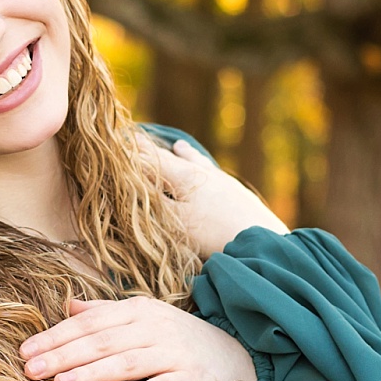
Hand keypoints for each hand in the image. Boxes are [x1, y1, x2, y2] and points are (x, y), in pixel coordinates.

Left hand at [19, 294, 256, 380]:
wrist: (234, 357)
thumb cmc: (177, 339)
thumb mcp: (142, 319)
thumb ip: (104, 313)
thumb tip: (67, 304)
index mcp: (137, 311)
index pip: (88, 322)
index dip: (55, 335)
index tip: (24, 350)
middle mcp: (153, 328)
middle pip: (101, 341)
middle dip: (62, 355)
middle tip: (30, 370)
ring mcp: (173, 352)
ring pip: (125, 362)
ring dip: (90, 373)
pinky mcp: (191, 379)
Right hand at [140, 136, 288, 259]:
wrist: (261, 241)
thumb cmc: (212, 234)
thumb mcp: (175, 221)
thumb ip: (153, 202)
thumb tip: (134, 188)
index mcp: (184, 176)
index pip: (152, 159)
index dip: (134, 152)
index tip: (119, 140)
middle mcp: (203, 172)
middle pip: (173, 158)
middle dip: (154, 151)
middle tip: (137, 139)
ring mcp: (223, 181)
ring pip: (198, 163)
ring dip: (184, 155)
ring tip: (179, 146)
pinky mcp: (239, 193)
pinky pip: (214, 174)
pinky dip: (205, 168)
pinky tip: (211, 171)